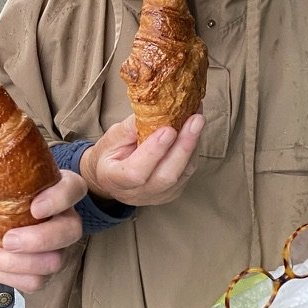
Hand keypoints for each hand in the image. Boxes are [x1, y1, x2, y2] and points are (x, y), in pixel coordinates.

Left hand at [0, 170, 85, 292]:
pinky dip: (11, 278)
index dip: (59, 199)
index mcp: (58, 189)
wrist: (5, 218)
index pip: (74, 189)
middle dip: (39, 239)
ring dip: (19, 264)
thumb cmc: (8, 198)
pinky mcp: (46, 269)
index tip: (34, 207)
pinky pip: (37, 281)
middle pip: (70, 231)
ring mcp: (59, 247)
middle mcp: (65, 217)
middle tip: (8, 240)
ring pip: (54, 262)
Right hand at [79, 113, 202, 206]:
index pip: (136, 172)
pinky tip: (195, 131)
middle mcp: (138, 193)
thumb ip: (131, 127)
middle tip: (195, 119)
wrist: (110, 177)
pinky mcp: (172, 193)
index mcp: (115, 179)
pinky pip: (187, 172)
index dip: (154, 152)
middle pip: (166, 176)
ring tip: (198, 119)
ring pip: (182, 174)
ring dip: (193, 145)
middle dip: (184, 146)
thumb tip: (156, 110)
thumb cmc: (109, 154)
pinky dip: (193, 150)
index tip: (168, 129)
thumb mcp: (112, 137)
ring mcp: (157, 196)